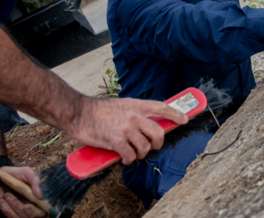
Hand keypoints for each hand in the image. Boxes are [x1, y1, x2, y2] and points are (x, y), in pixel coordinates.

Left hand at [0, 166, 45, 217]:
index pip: (42, 211)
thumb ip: (35, 181)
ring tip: (3, 196)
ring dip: (8, 209)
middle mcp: (32, 208)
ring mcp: (20, 212)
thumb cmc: (16, 174)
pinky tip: (0, 199)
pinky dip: (3, 209)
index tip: (27, 206)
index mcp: (39, 199)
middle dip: (17, 207)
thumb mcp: (27, 173)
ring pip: (17, 217)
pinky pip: (8, 216)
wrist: (0, 176)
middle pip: (28, 217)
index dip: (34, 211)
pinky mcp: (10, 213)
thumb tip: (41, 196)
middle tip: (8, 195)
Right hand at [70, 97, 188, 164]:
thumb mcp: (121, 104)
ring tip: (132, 152)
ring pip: (145, 148)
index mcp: (136, 105)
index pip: (162, 108)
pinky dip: (128, 159)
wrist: (78, 113)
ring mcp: (126, 129)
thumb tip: (147, 122)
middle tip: (151, 146)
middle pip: (159, 133)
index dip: (176, 114)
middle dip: (158, 143)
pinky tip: (123, 157)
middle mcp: (134, 116)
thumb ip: (134, 112)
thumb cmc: (97, 110)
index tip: (185, 119)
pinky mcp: (116, 142)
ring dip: (140, 154)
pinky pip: (130, 156)